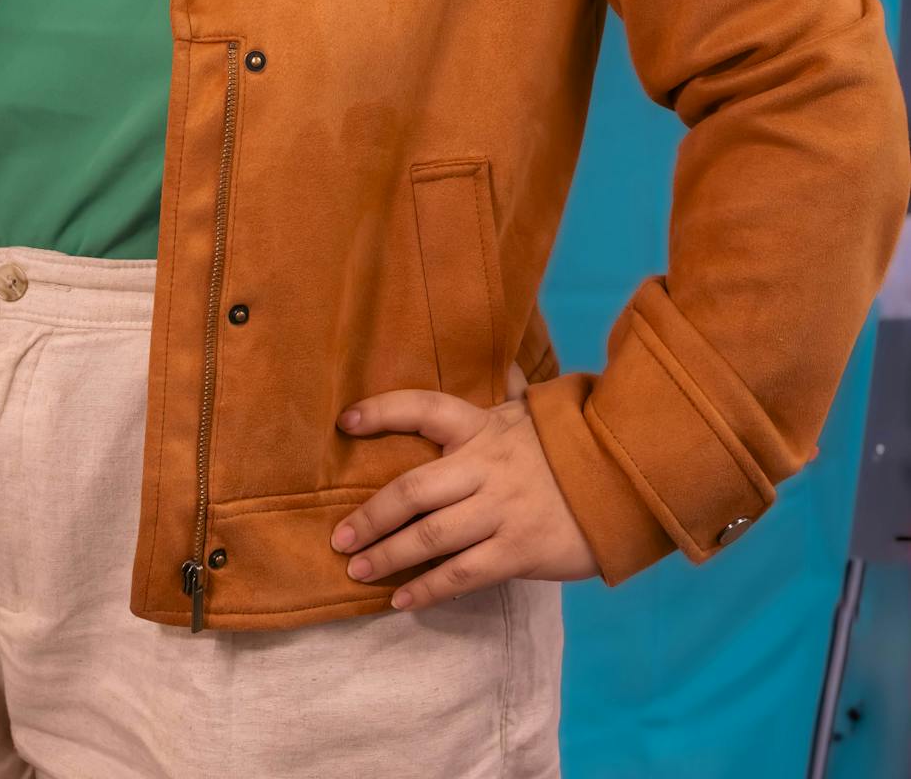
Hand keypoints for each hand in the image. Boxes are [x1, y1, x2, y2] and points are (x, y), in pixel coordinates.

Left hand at [329, 360, 600, 609]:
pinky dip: (429, 589)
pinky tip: (402, 600)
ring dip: (388, 556)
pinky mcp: (520, 550)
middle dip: (370, 517)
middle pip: (412, 490)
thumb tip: (500, 363)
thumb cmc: (566, 447)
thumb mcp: (529, 413)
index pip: (422, 409)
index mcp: (481, 427)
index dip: (381, 412)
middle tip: (338, 538)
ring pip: (431, 538)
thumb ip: (506, 395)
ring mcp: (502, 510)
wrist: (626, 481)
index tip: (344, 422)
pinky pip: (464, 574)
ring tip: (357, 570)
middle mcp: (485, 467)